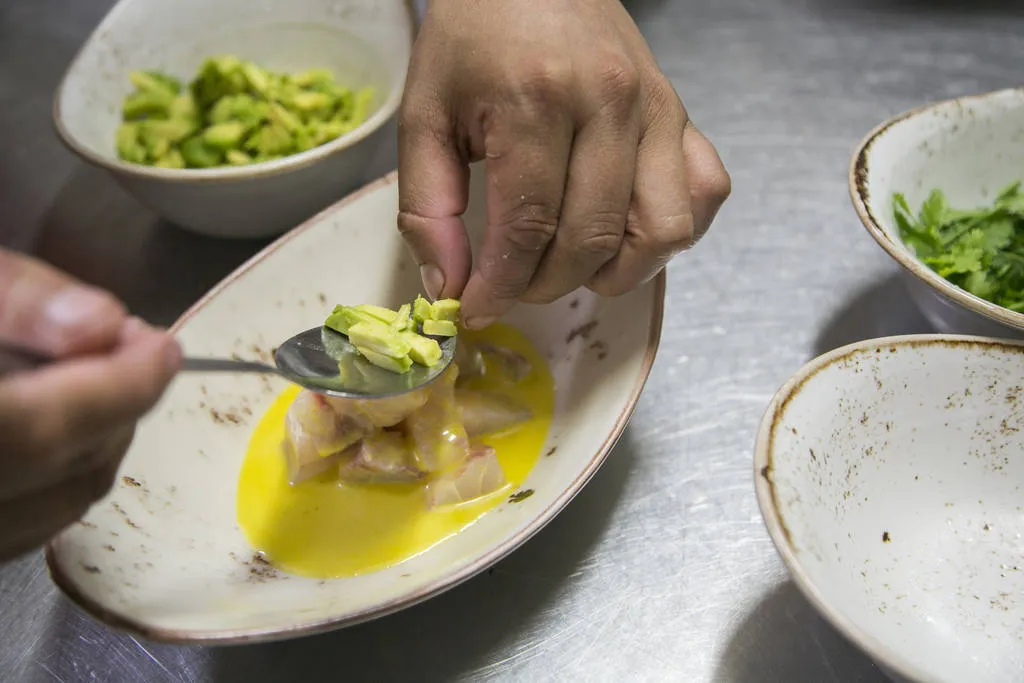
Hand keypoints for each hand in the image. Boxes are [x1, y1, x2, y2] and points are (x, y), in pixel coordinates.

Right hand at [0, 249, 179, 560]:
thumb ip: (19, 302)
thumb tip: (105, 325)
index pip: (42, 431)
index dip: (119, 388)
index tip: (164, 348)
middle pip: (58, 472)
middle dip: (115, 407)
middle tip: (133, 351)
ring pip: (49, 511)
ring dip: (94, 444)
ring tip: (94, 380)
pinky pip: (19, 529)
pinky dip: (57, 481)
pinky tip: (59, 426)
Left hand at [397, 0, 729, 327]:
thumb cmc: (474, 39)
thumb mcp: (425, 115)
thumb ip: (428, 208)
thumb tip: (448, 286)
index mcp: (537, 100)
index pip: (529, 226)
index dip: (502, 285)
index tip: (475, 309)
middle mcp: (610, 104)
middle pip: (592, 238)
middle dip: (545, 283)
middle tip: (514, 282)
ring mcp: (656, 110)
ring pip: (662, 231)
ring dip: (615, 270)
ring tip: (572, 262)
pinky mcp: (681, 115)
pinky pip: (702, 196)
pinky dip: (669, 233)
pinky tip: (623, 230)